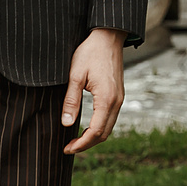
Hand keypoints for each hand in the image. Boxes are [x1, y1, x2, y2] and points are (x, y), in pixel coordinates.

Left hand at [62, 28, 125, 154]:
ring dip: (93, 137)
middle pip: (104, 134)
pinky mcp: (118, 95)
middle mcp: (117, 102)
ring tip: (76, 140)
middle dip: (87, 144)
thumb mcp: (75, 75)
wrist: (108, 37)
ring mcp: (119, 99)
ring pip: (108, 128)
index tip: (67, 148)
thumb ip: (71, 101)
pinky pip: (110, 118)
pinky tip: (86, 127)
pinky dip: (99, 128)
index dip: (81, 144)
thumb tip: (66, 124)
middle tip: (69, 148)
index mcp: (106, 99)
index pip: (95, 131)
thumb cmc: (90, 52)